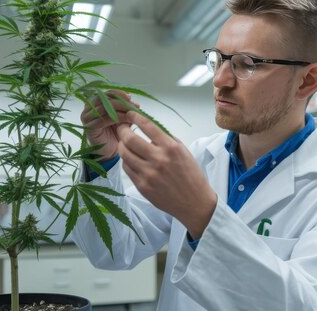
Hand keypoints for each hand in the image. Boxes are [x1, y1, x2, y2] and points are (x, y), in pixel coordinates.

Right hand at [80, 90, 138, 160]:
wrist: (108, 151)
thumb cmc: (114, 133)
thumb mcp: (122, 117)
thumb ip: (125, 109)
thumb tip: (133, 100)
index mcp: (95, 102)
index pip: (106, 93)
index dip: (119, 93)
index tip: (130, 98)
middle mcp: (88, 108)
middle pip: (104, 98)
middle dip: (120, 101)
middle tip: (132, 105)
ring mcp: (87, 117)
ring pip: (104, 108)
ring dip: (120, 109)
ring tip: (131, 113)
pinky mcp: (89, 127)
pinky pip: (103, 119)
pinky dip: (116, 118)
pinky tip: (125, 120)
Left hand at [116, 111, 216, 238]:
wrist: (195, 202)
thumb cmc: (191, 175)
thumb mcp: (183, 151)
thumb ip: (166, 139)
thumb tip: (148, 127)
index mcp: (171, 148)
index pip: (148, 126)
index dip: (135, 117)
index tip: (130, 114)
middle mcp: (159, 159)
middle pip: (130, 139)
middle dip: (122, 130)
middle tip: (121, 128)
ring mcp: (149, 174)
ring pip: (124, 154)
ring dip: (122, 145)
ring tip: (124, 143)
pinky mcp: (143, 186)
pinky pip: (127, 169)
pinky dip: (126, 161)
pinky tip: (130, 158)